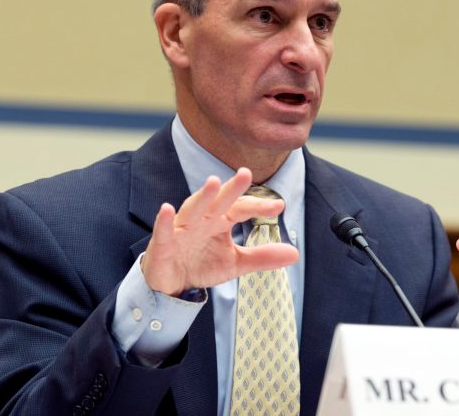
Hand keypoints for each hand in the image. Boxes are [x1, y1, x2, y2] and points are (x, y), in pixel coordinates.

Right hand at [141, 167, 298, 295]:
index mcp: (220, 220)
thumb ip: (263, 257)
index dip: (259, 206)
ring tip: (213, 182)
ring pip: (193, 209)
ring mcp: (181, 229)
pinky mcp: (163, 243)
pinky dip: (164, 220)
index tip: (280, 206)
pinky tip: (167, 208)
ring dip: (202, 196)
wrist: (172, 284)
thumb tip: (295, 253)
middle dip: (231, 188)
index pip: (242, 208)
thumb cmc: (202, 264)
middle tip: (246, 173)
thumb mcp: (236, 263)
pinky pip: (163, 230)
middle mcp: (202, 219)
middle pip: (218, 201)